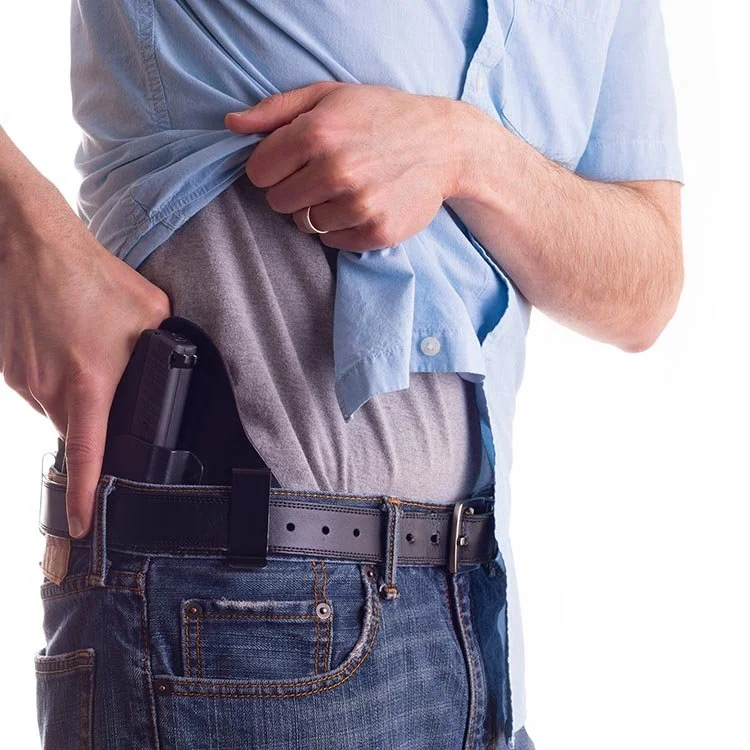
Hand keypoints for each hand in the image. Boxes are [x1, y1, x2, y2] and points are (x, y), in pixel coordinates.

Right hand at [0, 185, 171, 537]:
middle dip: (96, 422)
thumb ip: (167, 348)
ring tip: (88, 352)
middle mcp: (50, 390)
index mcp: (89, 384)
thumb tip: (178, 362)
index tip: (83, 524)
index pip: (88, 456)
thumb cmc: (92, 276)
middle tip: (109, 384)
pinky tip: (69, 345)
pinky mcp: (8, 367)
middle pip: (77, 431)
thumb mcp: (151, 313)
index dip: (86, 496)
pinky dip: (56, 378)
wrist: (32, 245)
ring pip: (56, 409)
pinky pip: (38, 389)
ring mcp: (23, 380)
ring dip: (76, 395)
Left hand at [225, 81, 465, 251]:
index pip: (258, 172)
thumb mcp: (329, 96)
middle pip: (277, 201)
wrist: (444, 144)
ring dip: (317, 209)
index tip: (292, 160)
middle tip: (322, 173)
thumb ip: (275, 110)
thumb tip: (230, 126)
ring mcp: (356, 206)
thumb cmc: (382, 114)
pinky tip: (361, 203)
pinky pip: (331, 240)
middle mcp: (334, 172)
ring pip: (304, 224)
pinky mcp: (374, 232)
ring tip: (346, 187)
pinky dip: (340, 226)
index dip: (271, 166)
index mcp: (316, 134)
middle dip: (292, 188)